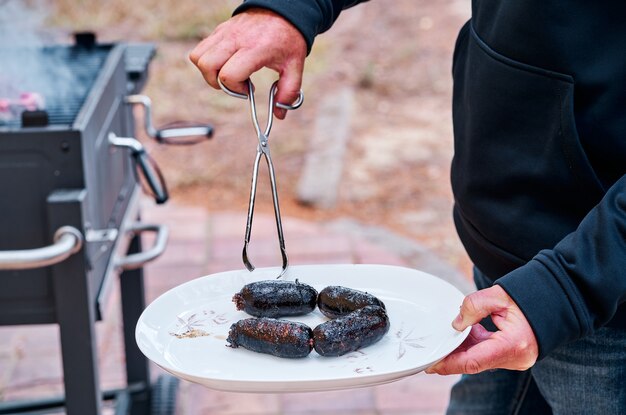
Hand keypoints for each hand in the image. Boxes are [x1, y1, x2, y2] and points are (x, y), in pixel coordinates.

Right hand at [189, 8, 306, 118]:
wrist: (283, 10)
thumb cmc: (288, 39)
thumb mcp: (294, 67)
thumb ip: (288, 92)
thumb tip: (279, 114)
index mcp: (254, 49)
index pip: (228, 75)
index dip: (235, 89)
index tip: (248, 89)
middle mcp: (235, 39)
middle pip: (207, 66)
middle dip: (217, 83)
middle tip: (235, 83)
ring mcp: (224, 33)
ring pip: (198, 57)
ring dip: (209, 72)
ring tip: (228, 73)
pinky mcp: (219, 30)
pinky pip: (201, 48)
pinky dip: (207, 60)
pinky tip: (226, 62)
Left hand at [425, 285, 537, 374]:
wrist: (554, 300)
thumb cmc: (528, 296)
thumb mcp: (498, 295)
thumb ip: (473, 306)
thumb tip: (456, 323)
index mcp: (513, 345)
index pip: (473, 361)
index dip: (449, 363)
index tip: (431, 364)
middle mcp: (516, 358)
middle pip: (474, 362)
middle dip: (452, 357)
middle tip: (431, 351)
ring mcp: (516, 359)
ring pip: (479, 359)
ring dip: (461, 349)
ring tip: (445, 338)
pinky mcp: (513, 356)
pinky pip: (487, 354)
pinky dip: (473, 345)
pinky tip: (463, 334)